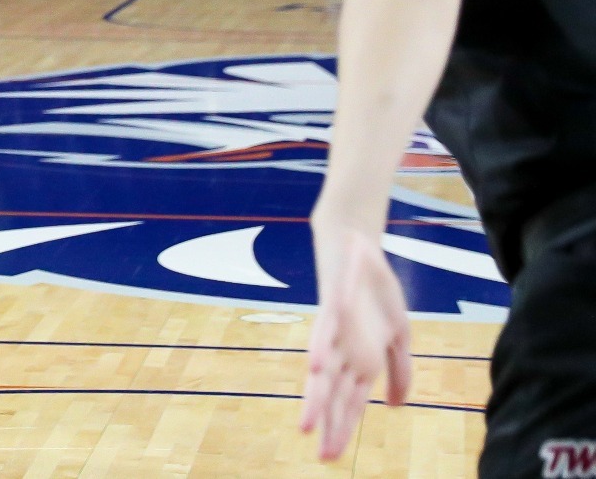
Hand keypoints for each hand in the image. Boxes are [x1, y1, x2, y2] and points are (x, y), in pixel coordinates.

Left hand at [301, 227, 412, 459]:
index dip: (343, 429)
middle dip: (329, 426)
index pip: (351, 403)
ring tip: (308, 426)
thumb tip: (396, 407)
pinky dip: (320, 348)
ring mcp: (335, 334)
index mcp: (362, 362)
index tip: (333, 457)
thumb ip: (399, 372)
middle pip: (335, 397)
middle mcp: (344, 354)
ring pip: (322, 372)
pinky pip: (323, 331)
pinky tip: (316, 367)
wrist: (361, 252)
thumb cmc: (376, 294)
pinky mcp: (330, 310)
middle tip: (322, 457)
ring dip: (316, 398)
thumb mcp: (399, 335)